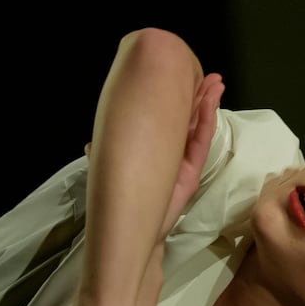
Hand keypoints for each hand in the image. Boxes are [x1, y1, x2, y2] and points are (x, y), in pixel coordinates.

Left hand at [82, 72, 221, 238]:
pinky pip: (201, 142)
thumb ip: (104, 156)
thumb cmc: (123, 200)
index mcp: (154, 150)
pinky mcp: (191, 172)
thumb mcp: (112, 171)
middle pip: (187, 119)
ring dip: (207, 104)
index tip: (179, 80)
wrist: (134, 230)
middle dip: (197, 96)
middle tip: (208, 75)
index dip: (175, 100)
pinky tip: (210, 103)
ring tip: (216, 82)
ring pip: (198, 127)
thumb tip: (88, 145)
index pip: (167, 119)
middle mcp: (170, 152)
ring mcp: (183, 161)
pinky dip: (206, 122)